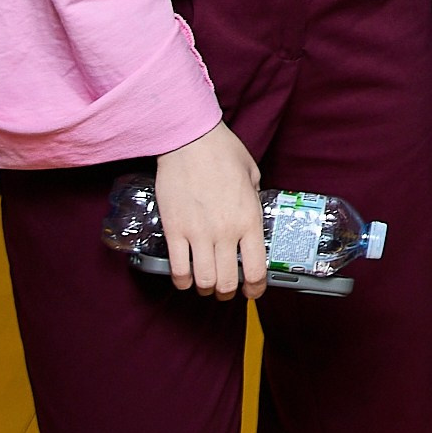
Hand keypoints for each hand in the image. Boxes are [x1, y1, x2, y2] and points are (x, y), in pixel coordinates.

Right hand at [154, 122, 264, 299]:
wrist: (190, 139)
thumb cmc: (223, 152)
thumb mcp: (253, 175)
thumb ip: (254, 200)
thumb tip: (248, 216)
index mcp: (250, 219)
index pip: (257, 269)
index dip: (256, 289)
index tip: (253, 291)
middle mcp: (225, 232)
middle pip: (227, 282)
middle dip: (227, 293)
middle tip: (226, 290)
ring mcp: (198, 233)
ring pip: (203, 281)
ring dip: (205, 289)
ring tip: (206, 285)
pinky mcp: (174, 230)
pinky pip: (177, 269)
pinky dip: (182, 280)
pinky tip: (186, 278)